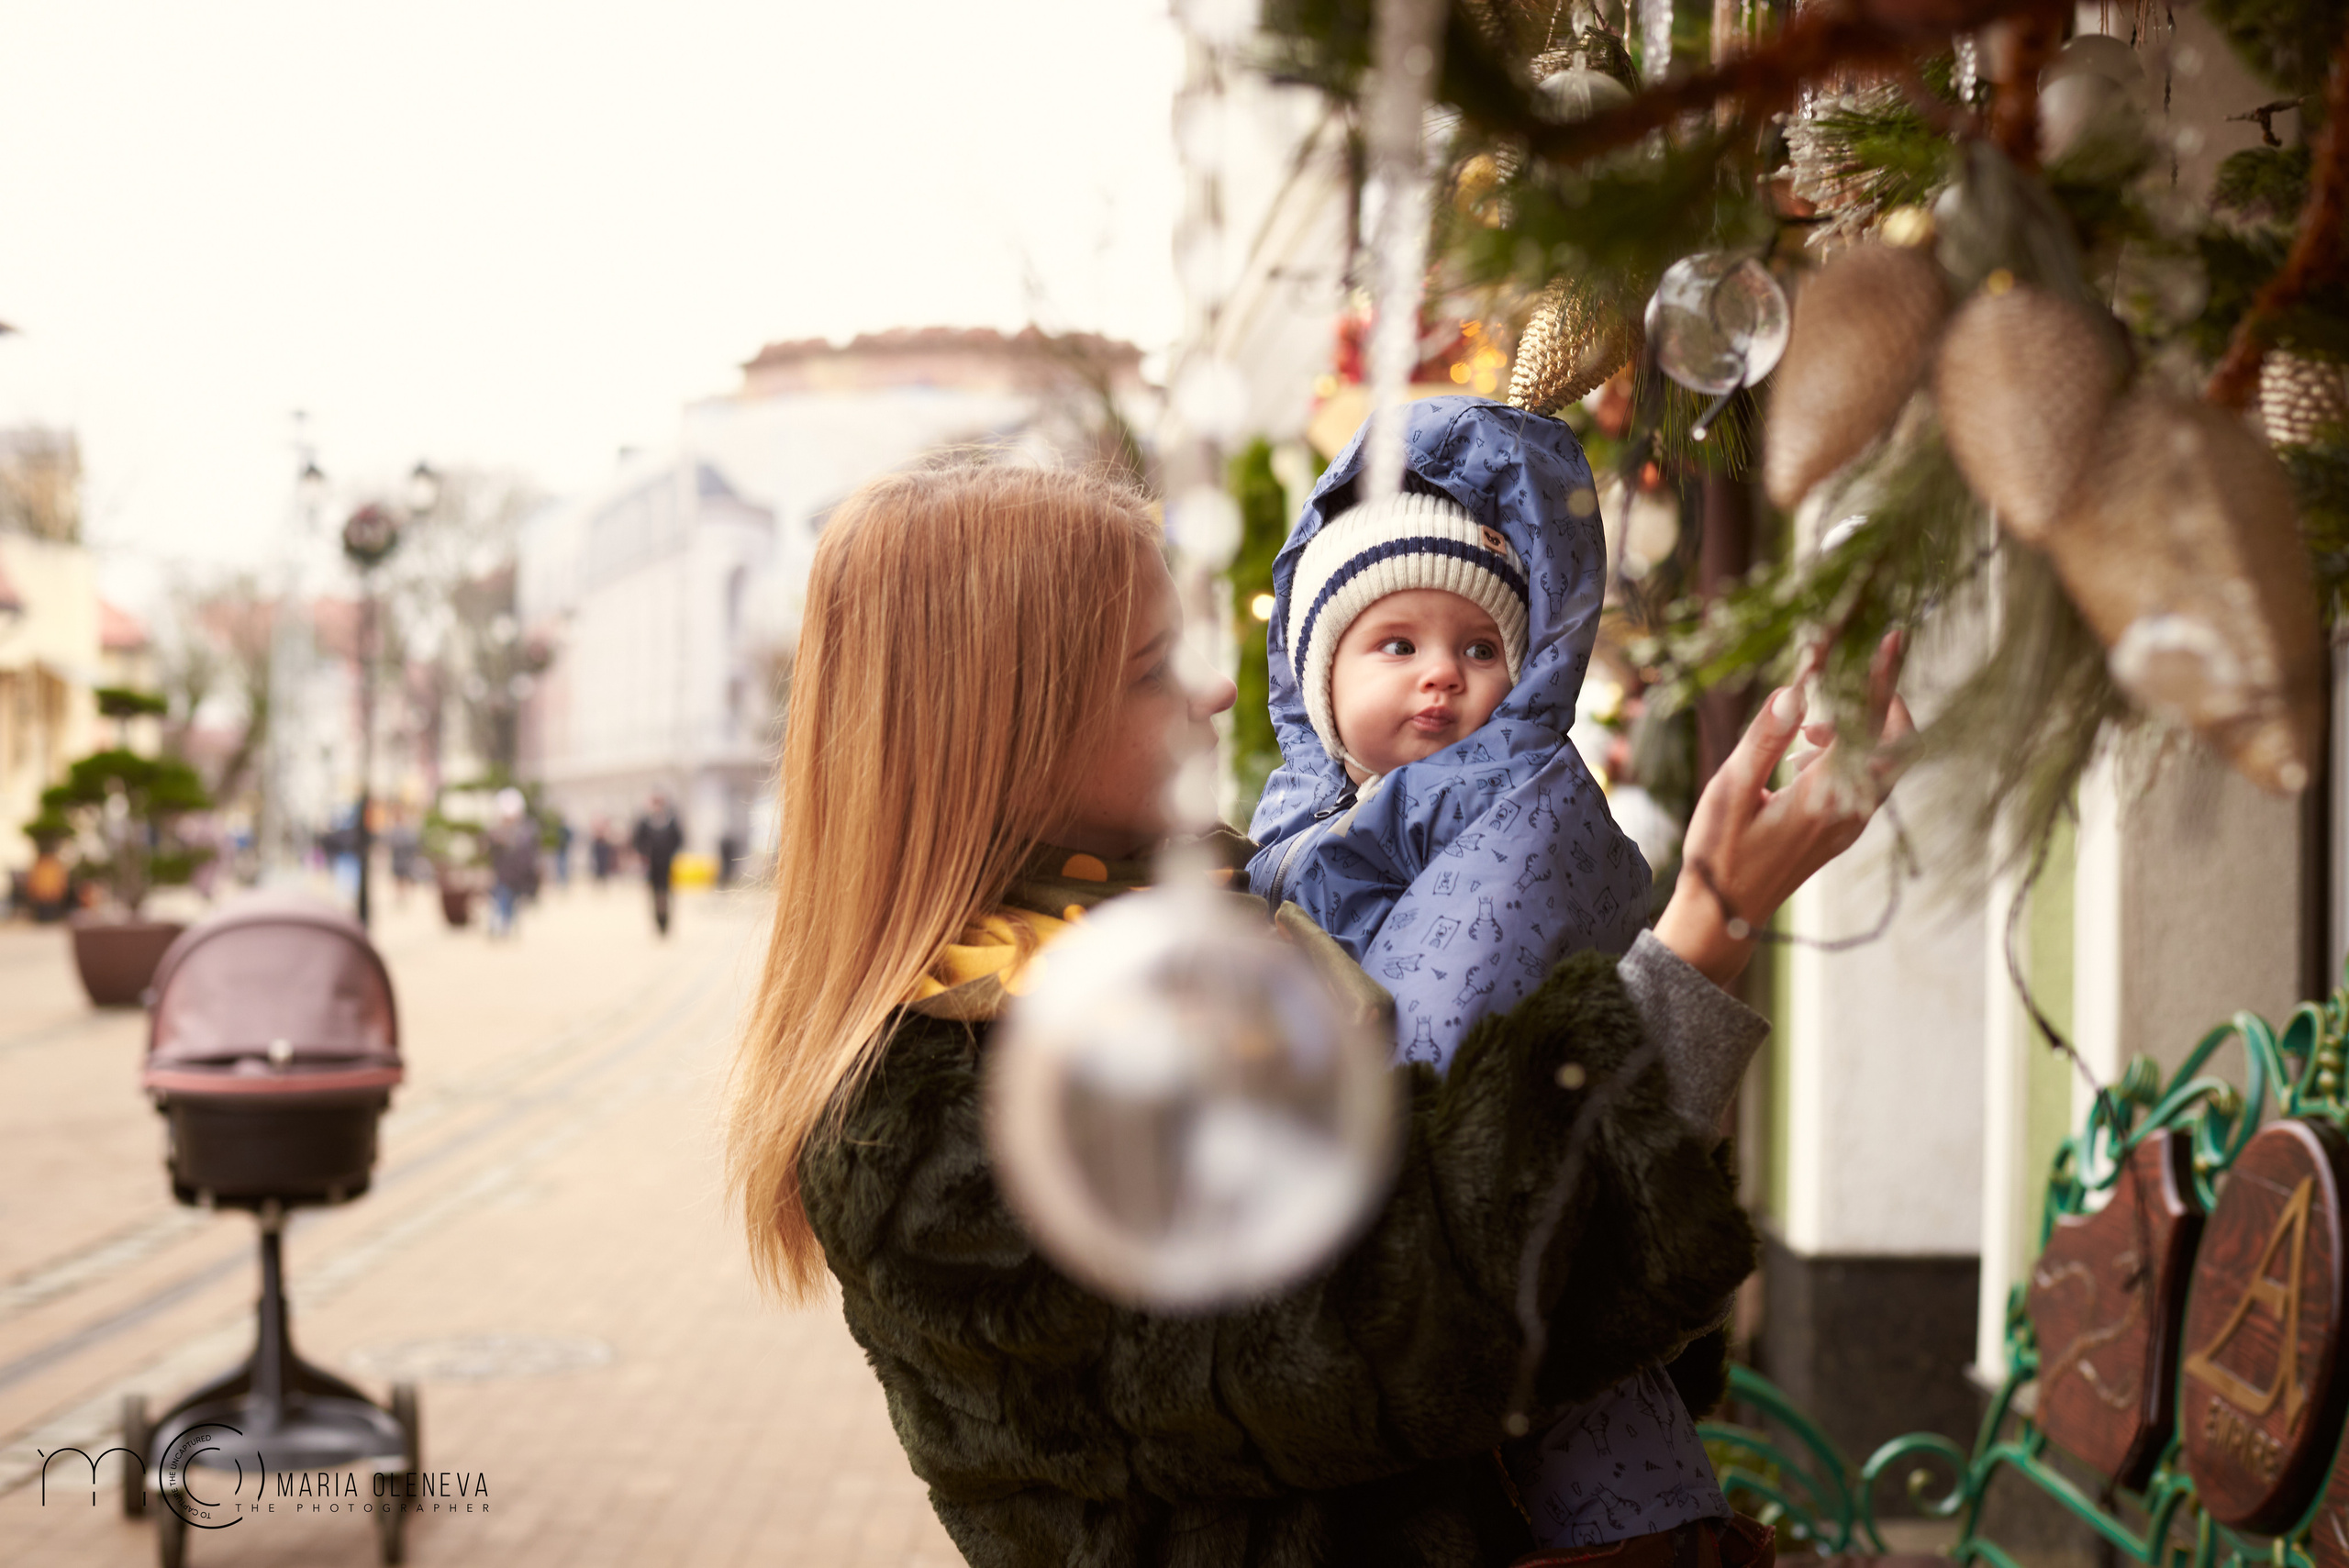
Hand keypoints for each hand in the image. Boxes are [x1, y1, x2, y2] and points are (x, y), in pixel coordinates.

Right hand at [1653, 632, 1914, 986]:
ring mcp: (1852, 822)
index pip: (1870, 724)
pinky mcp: (1843, 829)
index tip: (1891, 637)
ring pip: (1881, 760)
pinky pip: (1865, 778)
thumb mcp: (1731, 791)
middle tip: (1842, 679)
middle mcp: (1851, 810)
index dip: (1882, 677)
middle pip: (1896, 741)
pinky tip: (1805, 753)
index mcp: (1825, 796)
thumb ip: (1765, 737)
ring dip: (1856, 728)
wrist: (1725, 916)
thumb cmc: (1719, 854)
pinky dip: (1847, 751)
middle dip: (1877, 700)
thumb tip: (1794, 688)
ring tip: (1806, 728)